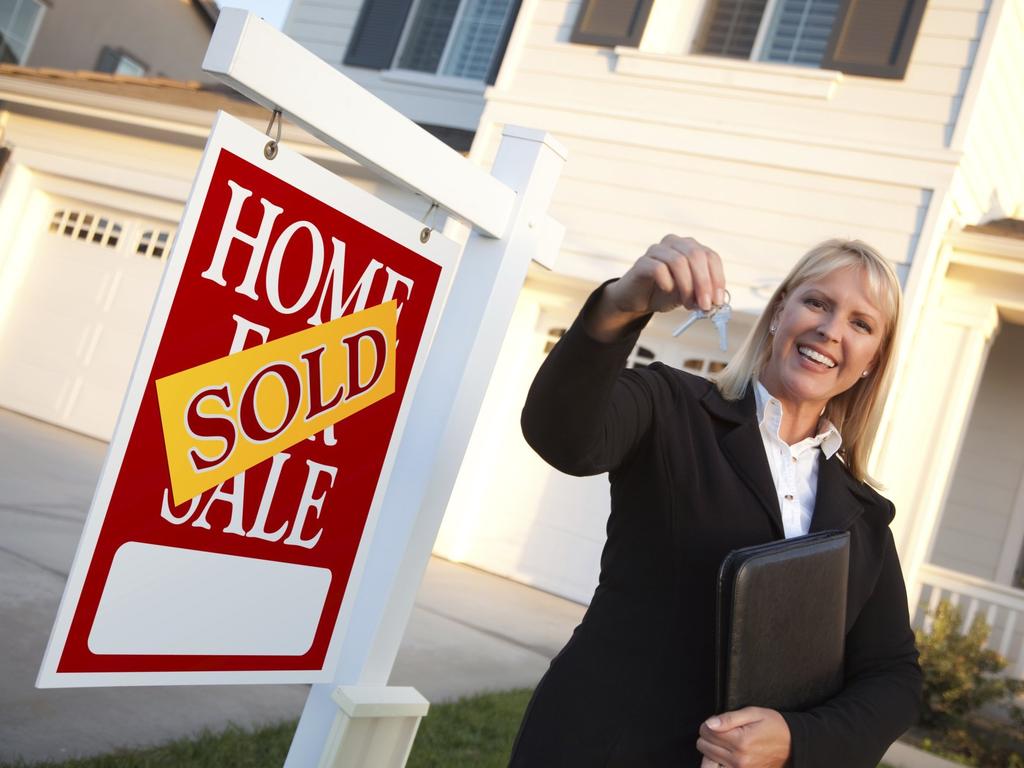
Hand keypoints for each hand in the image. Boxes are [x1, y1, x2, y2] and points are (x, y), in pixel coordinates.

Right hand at [586, 236, 725, 340]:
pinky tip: (667, 291)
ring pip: (678, 262)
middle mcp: (674, 243)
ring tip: (688, 304)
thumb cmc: (666, 293)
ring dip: (687, 287)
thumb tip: (715, 300)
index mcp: (690, 247)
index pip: (710, 256)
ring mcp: (657, 250)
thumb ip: (703, 294)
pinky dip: (667, 283)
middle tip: (705, 305)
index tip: (717, 300)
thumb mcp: (690, 294)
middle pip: (696, 255)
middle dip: (703, 283)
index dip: (717, 278)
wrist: (638, 300)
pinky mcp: (642, 262)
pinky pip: (658, 269)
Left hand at [696, 707, 790, 767]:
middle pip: (704, 746)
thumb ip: (729, 718)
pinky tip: (723, 754)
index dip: (709, 723)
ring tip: (723, 742)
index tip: (717, 722)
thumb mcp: (753, 713)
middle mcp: (738, 759)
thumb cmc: (774, 726)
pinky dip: (717, 762)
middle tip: (721, 730)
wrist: (792, 744)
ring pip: (707, 760)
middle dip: (708, 736)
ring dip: (711, 749)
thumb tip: (709, 724)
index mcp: (740, 741)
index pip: (707, 732)